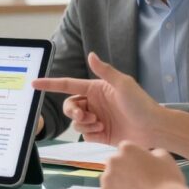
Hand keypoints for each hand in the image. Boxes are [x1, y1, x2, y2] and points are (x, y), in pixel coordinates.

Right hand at [32, 52, 163, 146]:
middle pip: (69, 106)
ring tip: (99, 123)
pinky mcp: (100, 134)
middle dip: (72, 110)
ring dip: (84, 123)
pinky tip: (104, 131)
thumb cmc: (141, 103)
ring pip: (75, 122)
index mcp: (95, 88)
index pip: (68, 85)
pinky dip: (91, 132)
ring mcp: (96, 119)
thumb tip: (90, 54)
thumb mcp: (122, 83)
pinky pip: (84, 134)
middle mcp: (93, 103)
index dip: (50, 84)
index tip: (34, 83)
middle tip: (83, 115)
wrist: (153, 128)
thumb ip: (104, 70)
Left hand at [100, 142, 187, 188]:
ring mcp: (106, 179)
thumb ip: (151, 152)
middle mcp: (112, 161)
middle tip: (137, 183)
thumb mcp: (165, 157)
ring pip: (109, 180)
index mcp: (126, 148)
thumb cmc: (168, 181)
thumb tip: (147, 155)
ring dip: (118, 185)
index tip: (141, 169)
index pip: (125, 150)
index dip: (134, 160)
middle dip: (123, 171)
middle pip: (114, 164)